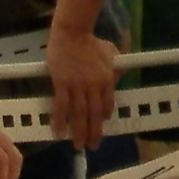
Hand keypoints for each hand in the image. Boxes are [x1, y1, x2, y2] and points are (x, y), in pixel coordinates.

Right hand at [45, 27, 120, 149]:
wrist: (73, 32)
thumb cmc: (91, 42)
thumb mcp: (112, 54)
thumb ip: (116, 68)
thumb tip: (118, 78)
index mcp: (108, 80)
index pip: (107, 105)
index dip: (104, 118)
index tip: (100, 127)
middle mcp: (94, 86)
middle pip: (94, 115)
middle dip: (94, 132)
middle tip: (92, 146)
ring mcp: (77, 86)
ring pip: (79, 114)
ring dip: (79, 132)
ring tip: (78, 145)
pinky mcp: (62, 84)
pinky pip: (62, 106)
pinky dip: (61, 121)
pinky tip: (60, 132)